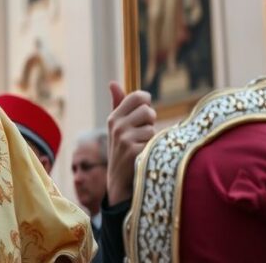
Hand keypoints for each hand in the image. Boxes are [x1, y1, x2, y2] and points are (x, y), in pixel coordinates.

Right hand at [106, 82, 156, 203]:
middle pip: (148, 111)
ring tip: (141, 148)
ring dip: (151, 139)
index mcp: (114, 117)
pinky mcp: (133, 151)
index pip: (138, 96)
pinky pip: (154, 142)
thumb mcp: (117, 127)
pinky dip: (151, 149)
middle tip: (141, 136)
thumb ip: (118, 104)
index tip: (144, 116)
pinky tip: (142, 157)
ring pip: (152, 128)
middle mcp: (117, 126)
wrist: (119, 182)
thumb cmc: (122, 150)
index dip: (147, 104)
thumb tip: (112, 83)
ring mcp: (124, 138)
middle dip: (150, 123)